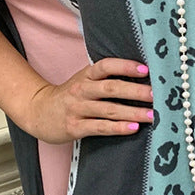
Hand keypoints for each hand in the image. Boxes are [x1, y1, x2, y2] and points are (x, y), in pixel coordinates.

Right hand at [24, 58, 153, 143]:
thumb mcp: (84, 81)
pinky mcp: (75, 127)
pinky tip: (133, 128)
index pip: (106, 66)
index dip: (125, 66)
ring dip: (132, 113)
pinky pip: (100, 127)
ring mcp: (77, 109)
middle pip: (111, 88)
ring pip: (109, 110)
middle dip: (136, 92)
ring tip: (152, 115)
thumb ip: (106, 79)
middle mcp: (82, 90)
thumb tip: (142, 79)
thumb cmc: (69, 96)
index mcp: (86, 75)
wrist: (38, 111)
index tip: (145, 70)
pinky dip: (118, 128)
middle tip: (156, 95)